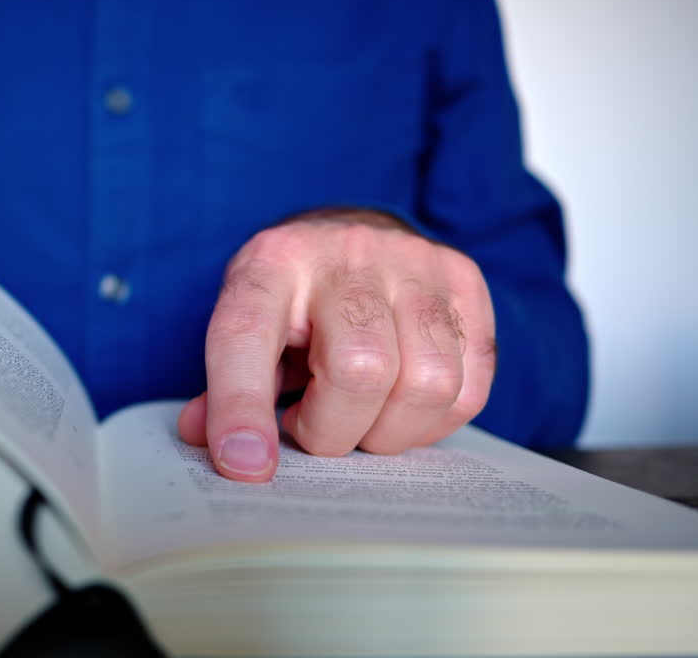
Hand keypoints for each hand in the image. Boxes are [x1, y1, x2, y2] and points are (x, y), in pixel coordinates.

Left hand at [178, 209, 495, 481]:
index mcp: (270, 264)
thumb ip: (228, 391)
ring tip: (359, 421)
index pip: (247, 337)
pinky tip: (400, 410)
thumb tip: (231, 455)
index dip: (242, 408)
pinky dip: (433, 423)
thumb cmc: (291, 299)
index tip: (248, 465)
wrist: (349, 233)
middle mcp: (345, 253)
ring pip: (426, 382)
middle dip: (334, 432)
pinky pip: (469, 387)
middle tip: (315, 432)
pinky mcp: (464, 282)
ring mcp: (414, 262)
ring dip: (390, 431)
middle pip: (360, 369)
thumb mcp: (248, 328)